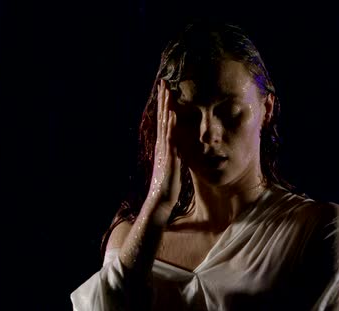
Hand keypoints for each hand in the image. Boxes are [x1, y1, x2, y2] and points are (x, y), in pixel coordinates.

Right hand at [145, 80, 180, 224]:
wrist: (161, 200)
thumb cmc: (167, 185)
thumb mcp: (172, 165)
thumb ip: (174, 154)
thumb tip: (177, 147)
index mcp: (163, 146)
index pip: (163, 121)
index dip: (164, 105)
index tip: (165, 91)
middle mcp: (162, 144)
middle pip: (162, 117)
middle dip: (163, 100)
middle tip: (163, 82)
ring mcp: (164, 149)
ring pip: (165, 124)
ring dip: (166, 107)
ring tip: (167, 91)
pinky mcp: (169, 156)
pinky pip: (170, 138)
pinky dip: (171, 125)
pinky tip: (173, 114)